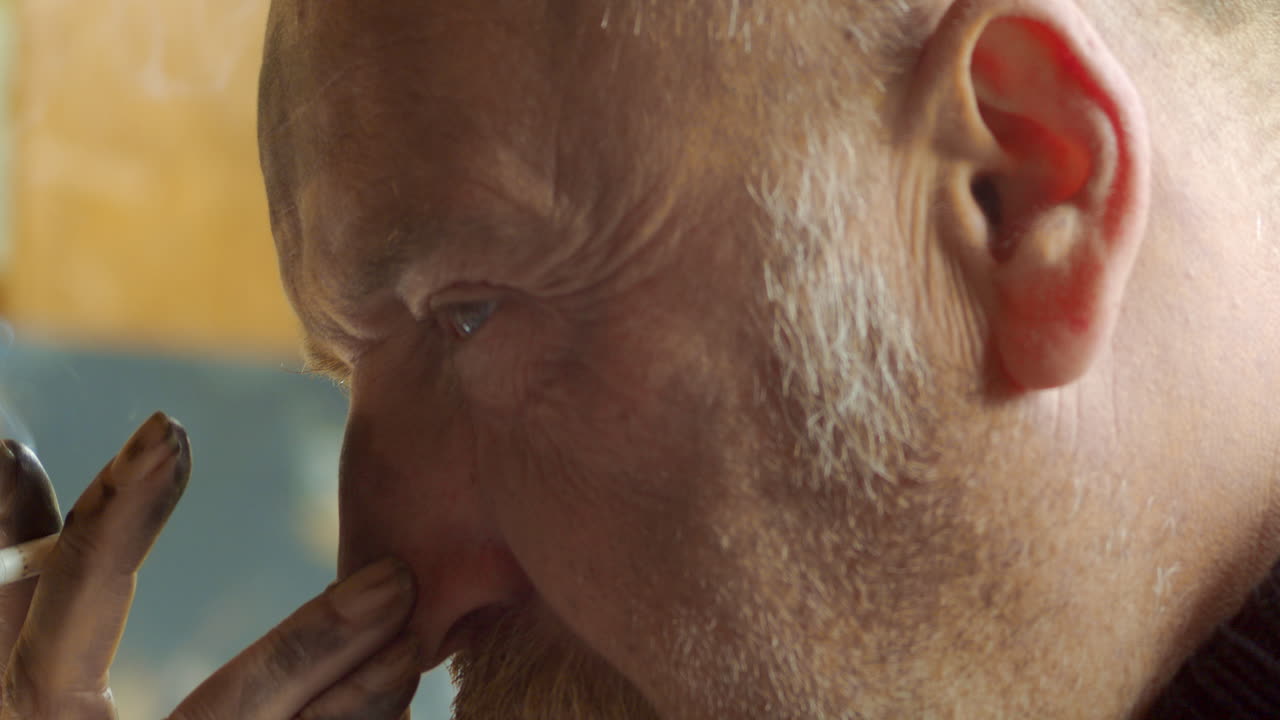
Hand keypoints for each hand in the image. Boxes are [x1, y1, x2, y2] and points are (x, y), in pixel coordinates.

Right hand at [0, 412, 420, 718]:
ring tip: (409, 643)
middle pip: (225, 715)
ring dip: (356, 703)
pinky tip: (392, 703)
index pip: (63, 616)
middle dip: (314, 646)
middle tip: (397, 579)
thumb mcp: (7, 668)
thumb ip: (19, 573)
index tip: (170, 428)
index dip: (112, 521)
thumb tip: (10, 445)